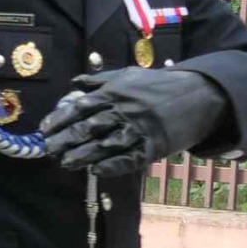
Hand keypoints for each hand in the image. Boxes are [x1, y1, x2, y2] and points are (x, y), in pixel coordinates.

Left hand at [39, 67, 229, 178]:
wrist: (202, 94)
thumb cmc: (160, 85)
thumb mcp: (129, 76)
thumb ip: (100, 80)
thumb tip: (74, 82)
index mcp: (116, 92)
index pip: (80, 106)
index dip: (60, 119)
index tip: (44, 129)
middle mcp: (125, 110)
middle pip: (89, 127)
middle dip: (65, 140)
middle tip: (48, 151)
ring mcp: (141, 129)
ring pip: (106, 145)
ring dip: (83, 156)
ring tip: (65, 163)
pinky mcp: (155, 146)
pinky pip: (130, 159)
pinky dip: (112, 166)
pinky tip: (96, 171)